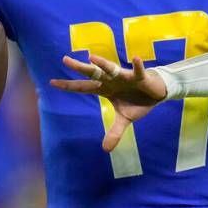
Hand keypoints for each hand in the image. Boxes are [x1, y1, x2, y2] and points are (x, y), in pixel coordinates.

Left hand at [49, 54, 166, 152]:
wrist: (156, 93)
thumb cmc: (138, 102)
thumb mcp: (125, 119)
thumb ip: (114, 132)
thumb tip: (106, 150)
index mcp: (105, 89)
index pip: (83, 87)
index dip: (69, 86)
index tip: (51, 82)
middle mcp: (111, 80)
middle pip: (92, 73)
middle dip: (79, 67)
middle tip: (64, 60)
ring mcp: (124, 77)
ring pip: (111, 68)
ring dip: (102, 63)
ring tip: (92, 57)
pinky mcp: (140, 77)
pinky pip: (138, 71)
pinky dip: (137, 65)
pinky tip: (136, 58)